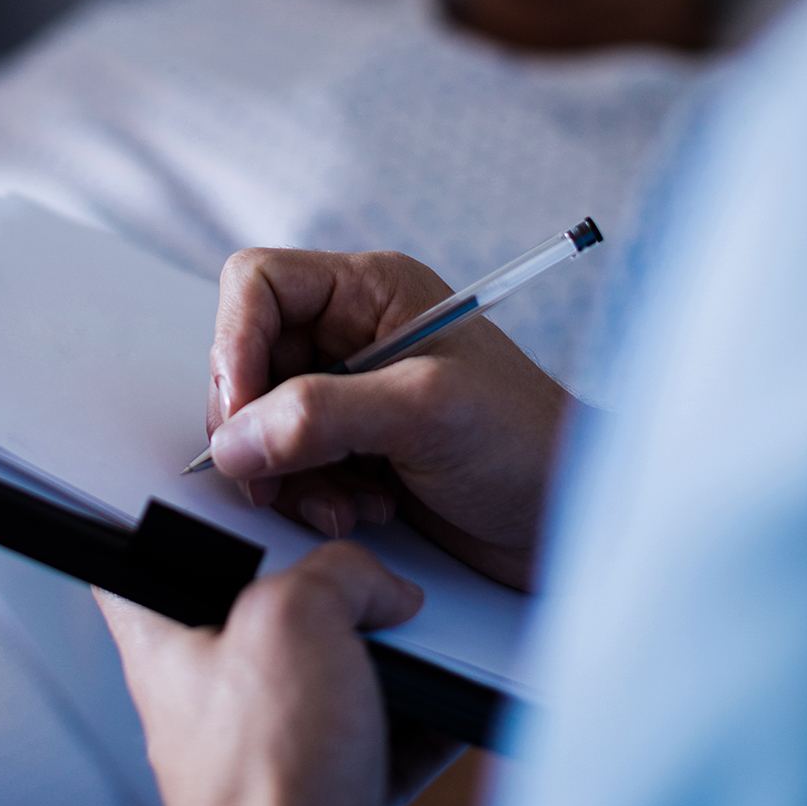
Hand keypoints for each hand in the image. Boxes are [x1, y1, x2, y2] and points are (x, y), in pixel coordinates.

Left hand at [97, 544, 441, 805]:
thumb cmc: (262, 778)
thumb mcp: (294, 618)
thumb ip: (337, 574)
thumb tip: (379, 587)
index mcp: (163, 642)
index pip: (135, 559)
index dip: (163, 520)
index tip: (203, 497)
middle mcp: (204, 696)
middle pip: (258, 611)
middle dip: (319, 594)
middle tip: (356, 580)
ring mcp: (261, 749)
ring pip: (324, 674)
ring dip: (377, 660)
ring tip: (412, 649)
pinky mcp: (315, 797)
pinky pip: (371, 736)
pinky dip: (410, 720)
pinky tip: (442, 705)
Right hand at [205, 248, 571, 589]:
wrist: (571, 521)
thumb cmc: (528, 441)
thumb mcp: (425, 412)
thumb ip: (322, 414)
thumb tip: (236, 438)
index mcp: (371, 291)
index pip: (258, 284)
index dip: (235, 342)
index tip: (239, 410)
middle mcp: (353, 334)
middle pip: (248, 358)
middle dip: (257, 424)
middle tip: (275, 475)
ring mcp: (350, 394)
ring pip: (259, 420)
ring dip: (287, 471)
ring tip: (344, 500)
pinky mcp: (351, 450)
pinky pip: (287, 465)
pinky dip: (308, 496)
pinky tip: (362, 510)